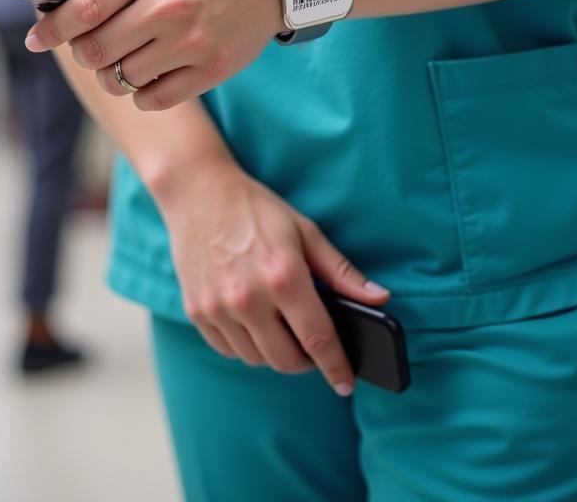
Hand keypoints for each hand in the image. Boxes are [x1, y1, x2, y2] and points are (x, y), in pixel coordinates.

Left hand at [25, 0, 284, 109]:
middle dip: (83, 53)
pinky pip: (156, 98)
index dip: (52, 28)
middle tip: (88, 47)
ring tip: (123, 58)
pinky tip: (149, 74)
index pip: (84, 7)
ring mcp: (194, 39)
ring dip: (113, 75)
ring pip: (124, 79)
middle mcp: (170, 4)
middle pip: (98, 51)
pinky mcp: (215, 68)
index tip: (36, 39)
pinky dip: (142, 93)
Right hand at [158, 163, 389, 395]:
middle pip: (287, 360)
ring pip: (257, 359)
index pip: (318, 339)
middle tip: (312, 343)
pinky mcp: (196, 311)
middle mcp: (248, 298)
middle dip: (307, 361)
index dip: (337, 367)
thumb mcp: (305, 231)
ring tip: (281, 327)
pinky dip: (245, 345)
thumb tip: (379, 298)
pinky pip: (228, 350)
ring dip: (275, 352)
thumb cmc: (256, 209)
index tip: (347, 383)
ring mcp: (218, 308)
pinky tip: (253, 322)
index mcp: (283, 276)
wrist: (198, 192)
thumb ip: (342, 271)